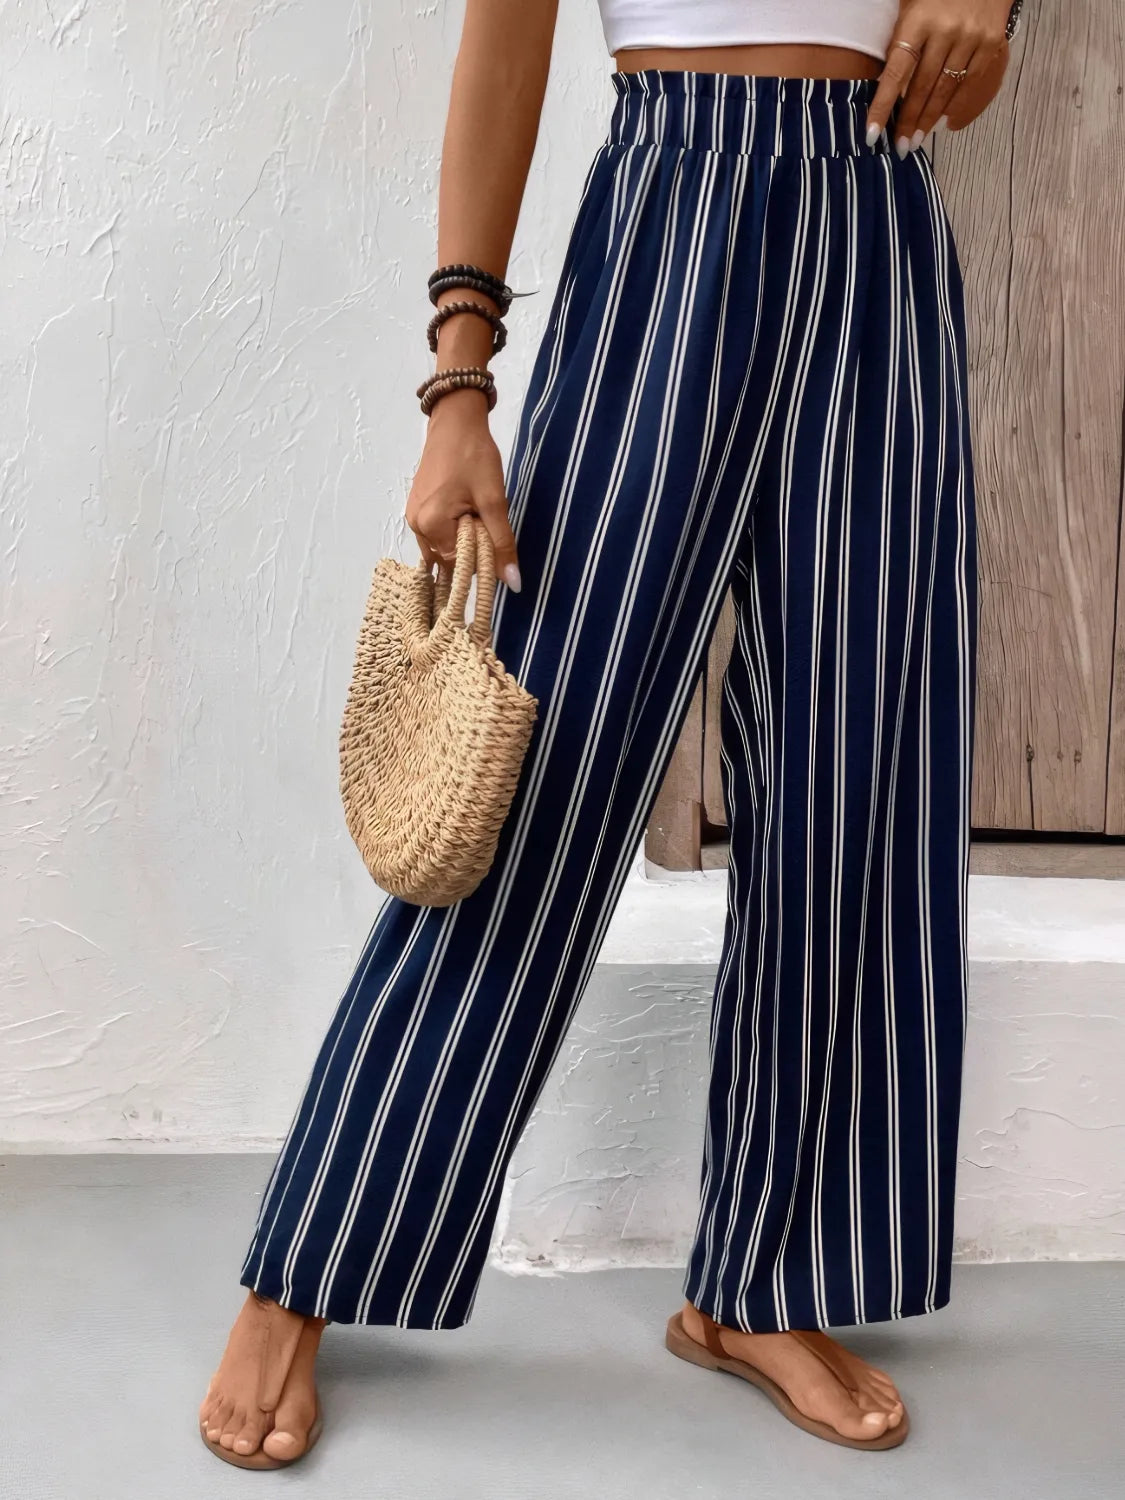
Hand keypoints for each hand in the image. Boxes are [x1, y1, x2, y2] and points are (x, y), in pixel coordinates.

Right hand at [405, 387, 521, 590]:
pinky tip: (466, 513)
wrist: (455, 422)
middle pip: (447, 558)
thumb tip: (512, 583)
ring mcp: (413, 516)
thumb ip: (502, 543)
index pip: (458, 564)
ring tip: (476, 515)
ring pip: (442, 547)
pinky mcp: (417, 507)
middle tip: (485, 521)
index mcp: (430, 524)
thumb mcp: (494, 500)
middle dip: (470, 549)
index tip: (493, 535)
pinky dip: (452, 531)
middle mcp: (416, 525)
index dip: (480, 557)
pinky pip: (436, 533)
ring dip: (462, 540)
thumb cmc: (474, 456)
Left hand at [866, 0, 1011, 152]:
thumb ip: (899, 44)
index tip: (871, 134)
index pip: (895, 73)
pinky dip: (955, 104)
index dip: (882, 106)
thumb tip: (884, 87)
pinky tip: (944, 121)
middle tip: (900, 146)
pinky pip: (969, 83)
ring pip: (945, 89)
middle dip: (908, 121)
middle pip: (921, 87)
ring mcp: (970, 37)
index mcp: (917, 22)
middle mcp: (944, 31)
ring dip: (928, 119)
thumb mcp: (910, 11)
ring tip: (917, 139)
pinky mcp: (990, 42)